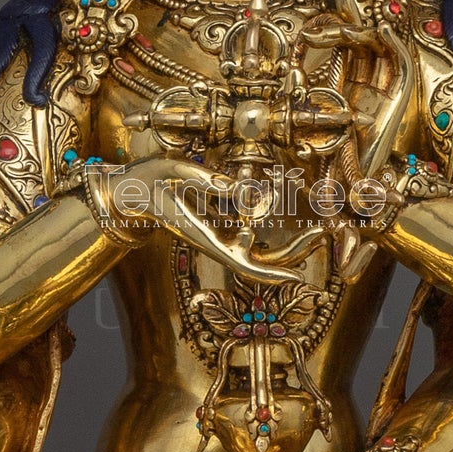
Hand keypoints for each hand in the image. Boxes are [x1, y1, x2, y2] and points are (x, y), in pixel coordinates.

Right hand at [116, 155, 317, 282]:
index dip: (268, 274)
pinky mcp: (218, 218)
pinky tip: (287, 198)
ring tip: (315, 221)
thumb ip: (207, 182)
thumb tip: (239, 189)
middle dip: (290, 251)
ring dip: (285, 234)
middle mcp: (215, 236)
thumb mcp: (176, 173)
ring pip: (259, 239)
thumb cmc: (149, 182)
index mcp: (203, 235)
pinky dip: (269, 215)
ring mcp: (218, 228)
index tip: (296, 278)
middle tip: (320, 235)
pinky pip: (249, 221)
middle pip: (258, 255)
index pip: (240, 262)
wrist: (132, 190)